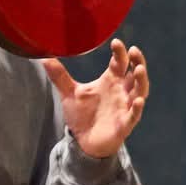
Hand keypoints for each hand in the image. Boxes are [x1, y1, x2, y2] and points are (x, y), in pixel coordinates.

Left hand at [43, 40, 148, 157]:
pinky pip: (134, 115)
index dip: (120, 53)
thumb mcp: (69, 93)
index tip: (117, 42)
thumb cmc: (82, 115)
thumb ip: (59, 76)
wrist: (84, 141)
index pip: (120, 63)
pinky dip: (137, 108)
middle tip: (135, 51)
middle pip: (135, 74)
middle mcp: (121, 92)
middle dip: (137, 61)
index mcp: (110, 81)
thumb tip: (44, 57)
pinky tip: (138, 101)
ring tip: (139, 69)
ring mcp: (125, 107)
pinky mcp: (124, 123)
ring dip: (141, 80)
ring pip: (140, 91)